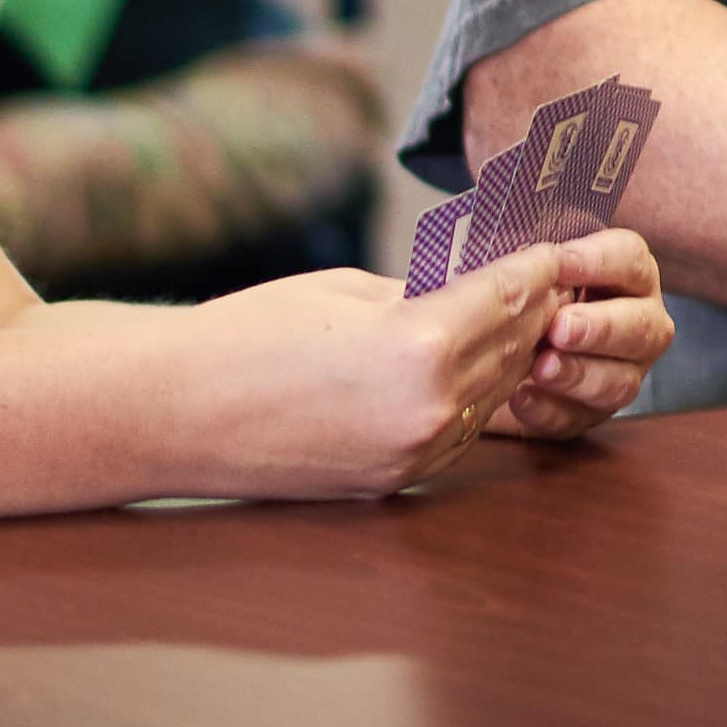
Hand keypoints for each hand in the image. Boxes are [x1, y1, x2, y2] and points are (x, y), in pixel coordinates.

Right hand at [173, 241, 610, 494]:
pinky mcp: (395, 480)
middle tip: (546, 275)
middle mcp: (431, 410)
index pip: (512, 297)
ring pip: (496, 393)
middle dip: (534, 308)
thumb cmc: (249, 334)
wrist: (173, 415)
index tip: (553, 246)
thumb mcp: (349, 291)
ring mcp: (415, 454)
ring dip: (510, 354)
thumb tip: (477, 283)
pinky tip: (467, 366)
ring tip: (514, 315)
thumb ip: (425, 292)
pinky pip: (460, 431)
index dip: (539, 267)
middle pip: (517, 347)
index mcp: (422, 348)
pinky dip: (473, 396)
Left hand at [487, 228, 671, 441]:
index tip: (560, 263)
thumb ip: (537, 261)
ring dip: (579, 374)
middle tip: (560, 328)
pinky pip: (580, 418)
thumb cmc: (519, 291)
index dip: (600, 260)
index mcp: (628, 276)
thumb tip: (533, 260)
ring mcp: (622, 373)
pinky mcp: (590, 413)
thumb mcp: (526, 268)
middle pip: (642, 326)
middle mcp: (638, 324)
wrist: (489, 348)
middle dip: (601, 328)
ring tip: (539, 368)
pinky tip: (520, 398)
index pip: (631, 259)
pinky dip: (550, 410)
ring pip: (620, 381)